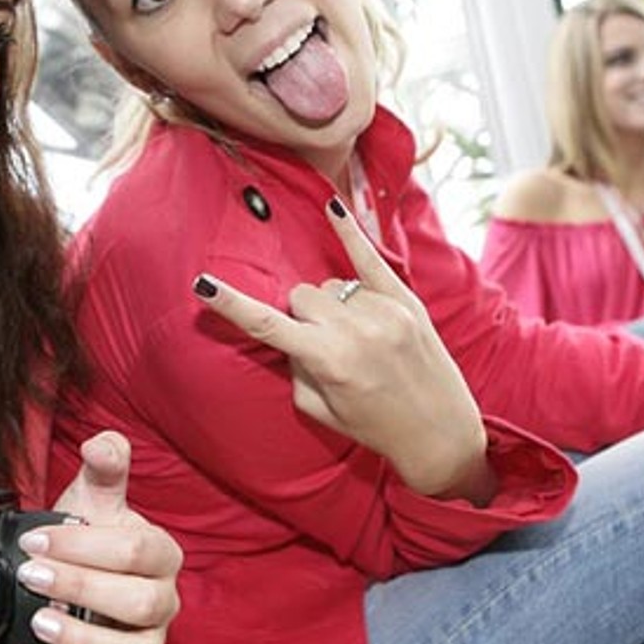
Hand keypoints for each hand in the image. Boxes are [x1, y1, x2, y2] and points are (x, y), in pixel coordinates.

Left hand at [18, 431, 180, 643]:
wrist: (74, 586)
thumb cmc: (86, 543)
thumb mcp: (89, 501)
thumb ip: (103, 468)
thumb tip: (104, 443)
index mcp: (160, 553)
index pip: (136, 550)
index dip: (85, 547)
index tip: (37, 542)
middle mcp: (163, 600)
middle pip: (140, 602)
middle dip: (80, 589)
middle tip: (32, 578)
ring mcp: (152, 642)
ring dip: (86, 640)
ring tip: (42, 624)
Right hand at [192, 199, 490, 501]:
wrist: (441, 435)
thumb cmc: (376, 429)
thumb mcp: (321, 410)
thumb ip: (296, 367)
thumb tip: (289, 332)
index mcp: (328, 362)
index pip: (267, 325)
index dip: (231, 304)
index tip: (202, 284)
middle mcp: (356, 331)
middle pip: (301, 297)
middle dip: (300, 315)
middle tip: (319, 343)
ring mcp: (385, 312)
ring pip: (331, 286)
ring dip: (330, 305)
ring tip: (355, 337)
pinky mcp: (408, 302)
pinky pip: (371, 258)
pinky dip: (350, 234)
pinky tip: (331, 208)